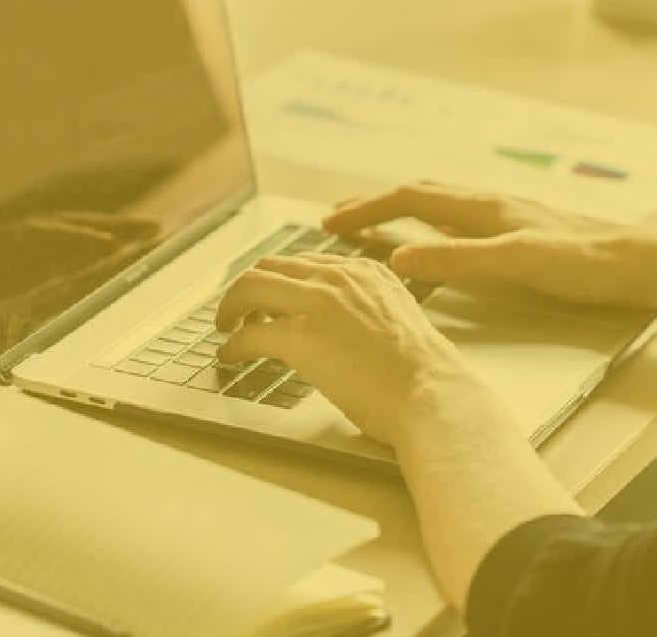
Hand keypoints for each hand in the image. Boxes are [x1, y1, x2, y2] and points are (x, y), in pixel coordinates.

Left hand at [216, 254, 488, 443]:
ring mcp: (315, 303)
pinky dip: (232, 345)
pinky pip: (247, 334)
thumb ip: (370, 311)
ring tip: (226, 327)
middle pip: (270, 266)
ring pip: (249, 287)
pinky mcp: (298, 337)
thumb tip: (346, 329)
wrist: (430, 393)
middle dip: (248, 287)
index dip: (279, 279)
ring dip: (230, 307)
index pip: (305, 263)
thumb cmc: (424, 373)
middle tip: (237, 309)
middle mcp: (337, 277)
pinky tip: (230, 357)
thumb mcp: (400, 321)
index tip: (268, 296)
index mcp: (364, 271)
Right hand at [323, 182, 656, 307]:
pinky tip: (441, 236)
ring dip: (402, 209)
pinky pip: (462, 219)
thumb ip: (459, 260)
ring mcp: (508, 215)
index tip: (328, 223)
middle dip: (374, 203)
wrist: (641, 262)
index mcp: (484, 207)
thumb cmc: (584, 263)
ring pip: (441, 203)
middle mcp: (491, 203)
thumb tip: (402, 256)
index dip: (366, 209)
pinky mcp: (523, 230)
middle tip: (336, 217)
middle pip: (419, 193)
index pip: (409, 199)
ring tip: (377, 221)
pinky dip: (433, 222)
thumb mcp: (517, 264)